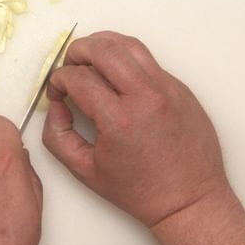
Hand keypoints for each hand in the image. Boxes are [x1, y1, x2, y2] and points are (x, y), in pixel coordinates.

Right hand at [43, 31, 228, 228]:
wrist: (189, 199)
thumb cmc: (141, 191)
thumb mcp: (86, 171)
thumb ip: (58, 136)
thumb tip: (56, 106)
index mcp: (119, 119)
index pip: (78, 78)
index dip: (58, 80)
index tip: (57, 91)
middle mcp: (145, 96)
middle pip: (103, 48)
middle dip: (77, 51)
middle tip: (69, 66)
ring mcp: (167, 88)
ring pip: (129, 45)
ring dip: (103, 45)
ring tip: (91, 60)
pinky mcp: (181, 88)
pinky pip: (149, 61)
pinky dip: (127, 60)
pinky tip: (118, 75)